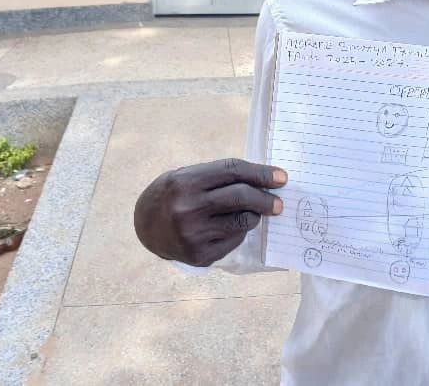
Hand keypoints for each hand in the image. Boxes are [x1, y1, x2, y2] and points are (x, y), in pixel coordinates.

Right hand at [134, 158, 287, 265]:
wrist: (146, 226)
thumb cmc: (175, 194)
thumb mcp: (189, 175)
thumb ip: (222, 177)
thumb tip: (266, 181)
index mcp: (186, 182)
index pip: (233, 172)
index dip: (261, 173)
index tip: (282, 178)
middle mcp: (188, 208)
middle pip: (241, 198)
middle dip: (266, 199)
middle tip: (279, 203)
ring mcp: (194, 234)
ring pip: (242, 222)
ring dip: (253, 216)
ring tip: (249, 213)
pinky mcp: (200, 256)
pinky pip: (234, 241)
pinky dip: (238, 232)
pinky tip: (225, 228)